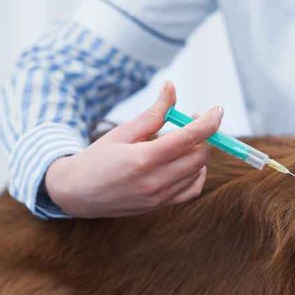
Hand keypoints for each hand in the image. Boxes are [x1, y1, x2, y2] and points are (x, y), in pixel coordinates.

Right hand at [45, 82, 221, 217]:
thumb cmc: (98, 158)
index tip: (217, 110)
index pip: (188, 139)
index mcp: (143, 159)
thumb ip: (153, 113)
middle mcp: (155, 181)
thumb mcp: (122, 131)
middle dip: (203, 136)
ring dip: (198, 153)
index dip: (208, 123)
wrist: (76, 193)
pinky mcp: (160, 206)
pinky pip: (192, 190)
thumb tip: (171, 88)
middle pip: (199, 156)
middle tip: (191, 121)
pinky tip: (186, 162)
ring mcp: (159, 197)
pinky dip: (197, 173)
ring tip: (180, 141)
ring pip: (198, 172)